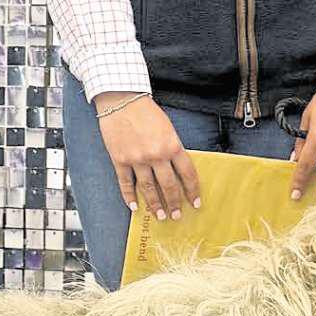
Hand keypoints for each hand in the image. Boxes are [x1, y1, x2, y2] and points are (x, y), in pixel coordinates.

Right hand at [94, 93, 202, 220]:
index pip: (187, 174)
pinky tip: (135, 207)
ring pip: (148, 189)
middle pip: (169, 186)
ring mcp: (136, 159)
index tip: (196, 203)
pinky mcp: (119, 160)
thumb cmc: (146, 111)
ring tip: (160, 216)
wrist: (121, 99)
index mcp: (172, 145)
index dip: (193, 191)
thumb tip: (177, 171)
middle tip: (177, 216)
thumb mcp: (168, 128)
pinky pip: (125, 183)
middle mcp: (156, 155)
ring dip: (155, 205)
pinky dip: (129, 197)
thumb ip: (172, 148)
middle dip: (174, 203)